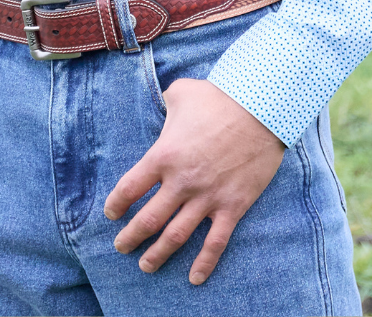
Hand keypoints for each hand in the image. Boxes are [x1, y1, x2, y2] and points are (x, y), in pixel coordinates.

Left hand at [104, 77, 283, 285]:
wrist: (260, 110)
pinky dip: (204, 263)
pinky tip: (194, 278)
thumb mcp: (181, 93)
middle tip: (121, 247)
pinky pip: (215, 242)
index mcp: (164, 155)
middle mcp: (181, 182)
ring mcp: (207, 197)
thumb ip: (166, 104)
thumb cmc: (218, 98)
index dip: (117, 204)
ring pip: (176, 236)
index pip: (130, 188)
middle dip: (130, 237)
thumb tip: (164, 105)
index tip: (111, 213)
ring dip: (158, 254)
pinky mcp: (232, 206)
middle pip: (148, 219)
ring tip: (146, 265)